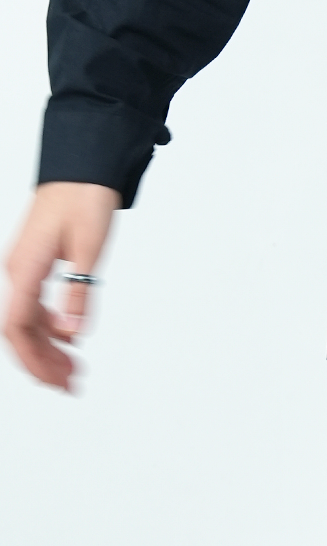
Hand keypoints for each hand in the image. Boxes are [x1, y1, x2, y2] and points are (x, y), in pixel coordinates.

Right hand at [3, 182, 121, 389]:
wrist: (83, 161)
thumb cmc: (84, 195)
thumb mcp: (89, 247)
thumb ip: (80, 292)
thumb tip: (74, 333)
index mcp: (25, 268)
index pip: (18, 327)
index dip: (35, 359)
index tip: (57, 380)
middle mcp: (18, 269)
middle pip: (20, 330)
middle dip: (42, 361)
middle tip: (70, 384)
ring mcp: (24, 265)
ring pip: (28, 319)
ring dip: (48, 346)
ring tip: (73, 368)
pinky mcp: (36, 260)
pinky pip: (35, 303)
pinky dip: (51, 325)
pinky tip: (69, 338)